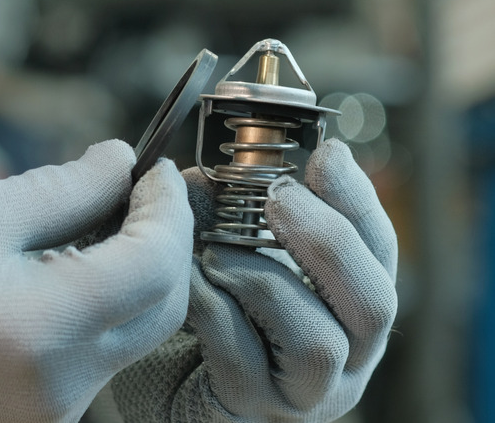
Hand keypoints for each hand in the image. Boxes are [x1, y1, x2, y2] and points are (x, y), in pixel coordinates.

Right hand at [0, 140, 193, 422]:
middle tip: (143, 192)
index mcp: (42, 328)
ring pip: (139, 332)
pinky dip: (111, 305)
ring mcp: (58, 408)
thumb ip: (69, 187)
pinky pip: (107, 353)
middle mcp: (62, 384)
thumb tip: (121, 162)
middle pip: (162, 305)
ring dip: (140, 272)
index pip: (153, 266)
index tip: (156, 171)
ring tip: (109, 223)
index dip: (168, 212)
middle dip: (165, 241)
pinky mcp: (49, 414)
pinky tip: (85, 269)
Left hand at [112, 138, 397, 421]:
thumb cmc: (211, 315)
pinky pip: (242, 358)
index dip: (359, 200)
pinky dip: (212, 310)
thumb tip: (205, 177)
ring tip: (214, 251)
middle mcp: (346, 356)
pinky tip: (186, 284)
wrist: (171, 382)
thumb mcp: (231, 258)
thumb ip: (231, 220)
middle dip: (326, 239)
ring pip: (317, 339)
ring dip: (261, 279)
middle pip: (373, 300)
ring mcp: (304, 392)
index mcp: (349, 308)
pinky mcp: (253, 408)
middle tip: (278, 197)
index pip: (380, 252)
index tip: (326, 153)